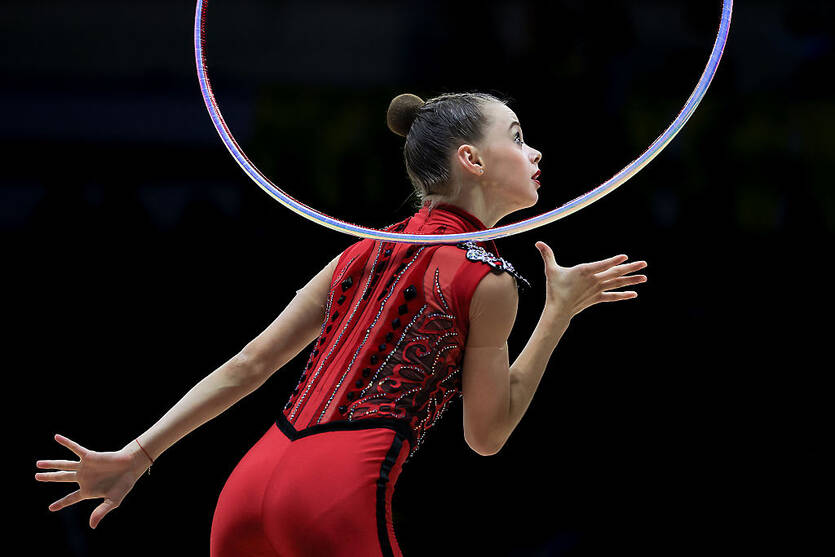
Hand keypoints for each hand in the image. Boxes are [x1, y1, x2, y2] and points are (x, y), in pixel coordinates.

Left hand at [35, 434, 150, 528]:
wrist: (132, 466)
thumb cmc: (124, 484)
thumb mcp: (113, 501)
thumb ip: (101, 512)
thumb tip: (92, 526)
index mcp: (88, 490)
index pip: (71, 498)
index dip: (61, 503)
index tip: (51, 508)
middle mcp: (84, 477)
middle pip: (62, 477)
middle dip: (49, 477)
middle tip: (36, 477)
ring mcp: (85, 467)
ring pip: (64, 465)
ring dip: (51, 464)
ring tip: (38, 464)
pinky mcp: (89, 456)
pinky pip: (75, 449)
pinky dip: (66, 443)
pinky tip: (56, 437)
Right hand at [535, 241, 647, 317]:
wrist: (558, 310)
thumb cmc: (555, 289)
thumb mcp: (551, 270)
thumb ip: (547, 255)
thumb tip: (538, 243)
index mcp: (584, 271)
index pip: (601, 265)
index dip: (612, 261)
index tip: (625, 257)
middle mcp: (594, 280)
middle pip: (614, 273)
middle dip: (630, 268)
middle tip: (643, 263)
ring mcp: (597, 290)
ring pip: (617, 284)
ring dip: (631, 281)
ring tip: (644, 278)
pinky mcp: (597, 298)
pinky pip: (612, 296)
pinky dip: (623, 295)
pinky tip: (634, 294)